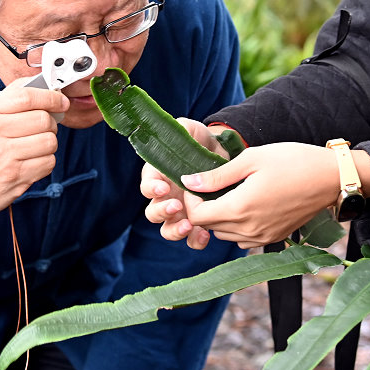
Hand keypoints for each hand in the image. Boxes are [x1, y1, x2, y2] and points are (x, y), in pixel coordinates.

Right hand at [0, 78, 69, 266]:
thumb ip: (9, 98)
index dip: (50, 97)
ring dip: (48, 143)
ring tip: (34, 146)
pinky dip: (45, 162)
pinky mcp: (15, 177)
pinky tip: (30, 162)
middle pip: (43, 119)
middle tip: (43, 127)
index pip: (26, 96)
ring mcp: (3, 156)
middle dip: (50, 123)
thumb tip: (43, 86)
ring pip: (50, 141)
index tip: (60, 101)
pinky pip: (48, 162)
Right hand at [140, 119, 229, 249]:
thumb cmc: (200, 141)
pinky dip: (195, 240)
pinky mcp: (197, 221)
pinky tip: (206, 235)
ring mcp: (180, 212)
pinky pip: (191, 238)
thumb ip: (180, 129)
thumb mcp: (190, 129)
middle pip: (153, 213)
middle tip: (177, 206)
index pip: (146, 186)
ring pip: (167, 229)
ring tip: (189, 226)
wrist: (222, 155)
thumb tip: (173, 132)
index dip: (151, 189)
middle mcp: (165, 197)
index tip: (163, 188)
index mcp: (158, 176)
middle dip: (163, 212)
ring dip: (175, 231)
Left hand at [170, 142, 346, 248]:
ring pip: (225, 235)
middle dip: (202, 207)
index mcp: (240, 208)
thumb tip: (188, 182)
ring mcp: (263, 237)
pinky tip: (245, 205)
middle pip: (209, 227)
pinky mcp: (275, 238)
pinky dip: (236, 227)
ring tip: (227, 194)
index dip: (190, 200)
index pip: (197, 216)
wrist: (331, 177)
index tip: (196, 183)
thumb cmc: (292, 161)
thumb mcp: (251, 159)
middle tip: (209, 185)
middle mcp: (249, 230)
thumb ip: (217, 175)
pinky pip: (243, 240)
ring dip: (219, 218)